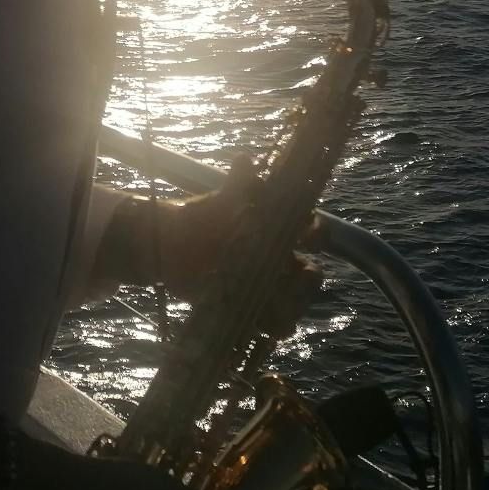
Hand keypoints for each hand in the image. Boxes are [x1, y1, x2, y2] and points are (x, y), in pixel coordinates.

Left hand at [158, 161, 321, 334]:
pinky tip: (263, 328)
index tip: (310, 233)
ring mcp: (268, 287)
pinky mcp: (251, 308)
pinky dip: (273, 328)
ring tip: (282, 310)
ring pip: (295, 302)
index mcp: (280, 233)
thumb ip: (238, 184)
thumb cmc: (204, 218)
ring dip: (294, 307)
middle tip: (299, 275)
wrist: (171, 246)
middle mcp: (280, 261)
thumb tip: (245, 160)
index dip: (317, 232)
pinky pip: (272, 325)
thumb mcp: (222, 200)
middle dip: (309, 278)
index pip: (312, 233)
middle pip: (310, 275)